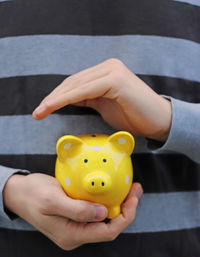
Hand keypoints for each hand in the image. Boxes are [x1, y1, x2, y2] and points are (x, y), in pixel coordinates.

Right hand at [3, 173, 142, 249]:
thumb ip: (78, 210)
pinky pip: (97, 214)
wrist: (19, 194)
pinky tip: (113, 192)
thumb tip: (103, 213)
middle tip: (135, 189)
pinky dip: (108, 203)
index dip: (125, 216)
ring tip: (129, 189)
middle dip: (126, 209)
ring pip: (104, 221)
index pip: (107, 232)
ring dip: (119, 206)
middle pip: (109, 227)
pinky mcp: (75, 218)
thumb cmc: (32, 195)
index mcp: (71, 235)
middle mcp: (75, 235)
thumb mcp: (52, 199)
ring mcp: (75, 228)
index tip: (133, 197)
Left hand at [33, 58, 171, 141]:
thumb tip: (70, 98)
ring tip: (41, 111)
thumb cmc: (133, 116)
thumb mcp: (104, 105)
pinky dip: (67, 99)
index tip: (42, 110)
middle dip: (52, 98)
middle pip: (72, 82)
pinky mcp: (115, 80)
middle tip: (37, 112)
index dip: (56, 96)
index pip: (75, 83)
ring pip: (76, 85)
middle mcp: (108, 67)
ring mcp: (112, 71)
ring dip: (55, 99)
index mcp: (105, 71)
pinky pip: (85, 90)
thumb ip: (88, 98)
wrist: (158, 122)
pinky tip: (54, 106)